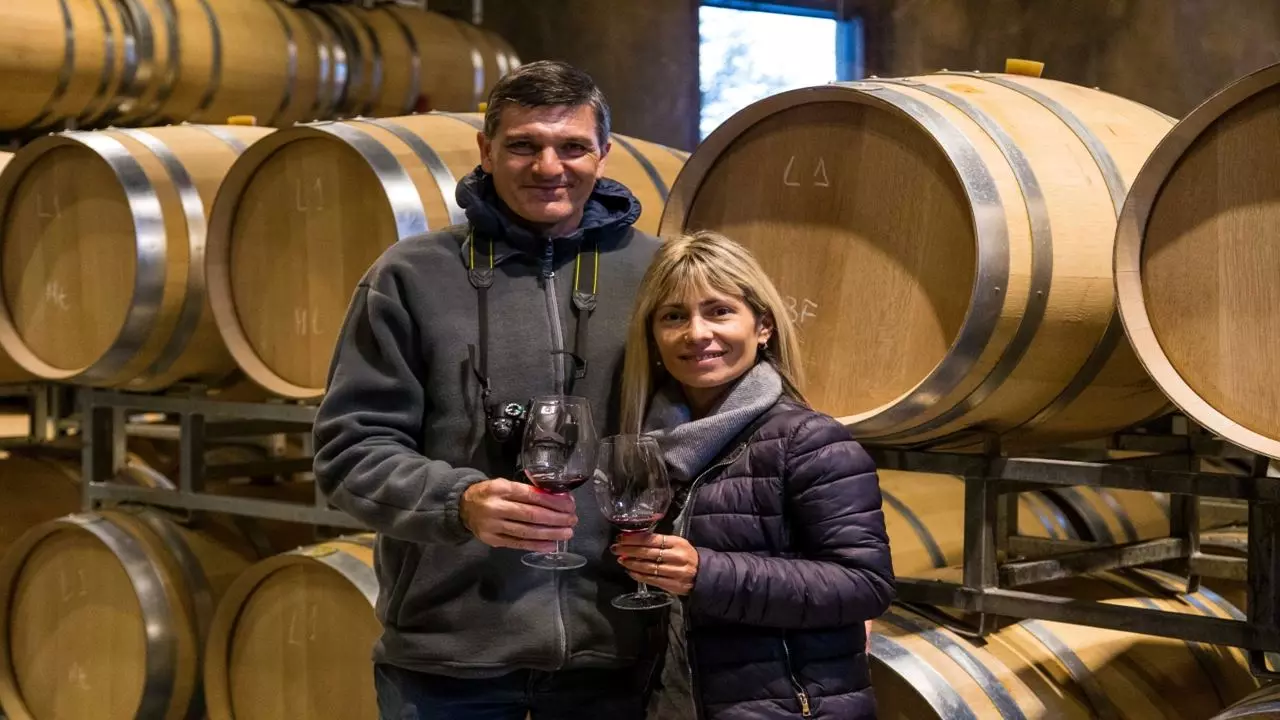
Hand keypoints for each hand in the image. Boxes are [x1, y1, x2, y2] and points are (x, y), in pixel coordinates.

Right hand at [460, 478, 576, 551]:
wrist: (463, 507)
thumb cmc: (490, 494)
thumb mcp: (505, 484)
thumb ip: (527, 491)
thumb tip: (557, 498)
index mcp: (501, 489)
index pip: (531, 496)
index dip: (553, 501)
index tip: (569, 504)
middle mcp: (496, 507)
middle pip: (531, 515)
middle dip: (555, 518)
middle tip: (572, 520)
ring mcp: (493, 526)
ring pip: (526, 531)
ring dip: (550, 533)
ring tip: (566, 533)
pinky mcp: (492, 540)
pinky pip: (517, 544)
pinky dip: (536, 545)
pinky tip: (551, 545)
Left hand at [612, 532, 698, 595]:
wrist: (703, 574)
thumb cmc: (686, 556)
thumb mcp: (677, 544)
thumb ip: (659, 542)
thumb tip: (634, 540)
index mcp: (677, 543)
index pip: (651, 539)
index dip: (634, 538)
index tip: (621, 537)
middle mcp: (676, 557)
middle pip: (648, 552)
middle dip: (628, 550)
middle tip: (615, 548)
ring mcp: (675, 572)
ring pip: (648, 567)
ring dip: (631, 563)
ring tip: (621, 560)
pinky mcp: (672, 585)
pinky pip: (652, 579)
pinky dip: (639, 575)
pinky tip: (630, 571)